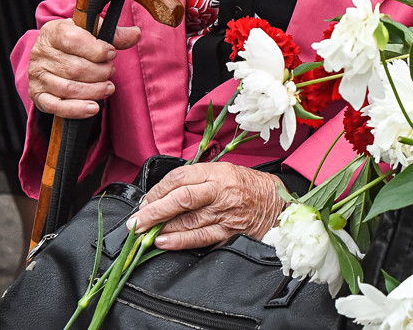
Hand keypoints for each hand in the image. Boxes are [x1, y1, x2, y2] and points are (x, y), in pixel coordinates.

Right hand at [26, 18, 141, 118]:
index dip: (97, 49)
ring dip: (94, 90)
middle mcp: (41, 53)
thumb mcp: (92, 31)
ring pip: (68, 88)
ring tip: (108, 87)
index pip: (73, 40)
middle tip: (111, 71)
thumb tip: (135, 34)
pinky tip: (94, 107)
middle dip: (100, 72)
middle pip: (74, 68)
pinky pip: (57, 107)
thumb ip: (114, 34)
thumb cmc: (75, 41)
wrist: (52, 53)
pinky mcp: (38, 95)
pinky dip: (77, 109)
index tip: (112, 54)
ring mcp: (37, 76)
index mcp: (53, 31)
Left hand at [131, 162, 284, 249]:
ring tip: (143, 233)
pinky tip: (163, 242)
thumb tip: (162, 194)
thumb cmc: (247, 185)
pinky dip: (179, 241)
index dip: (158, 190)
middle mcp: (220, 191)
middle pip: (181, 199)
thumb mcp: (224, 170)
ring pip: (187, 221)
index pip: (180, 178)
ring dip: (161, 228)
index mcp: (217, 172)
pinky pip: (200, 238)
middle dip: (154, 211)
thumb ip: (196, 178)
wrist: (277, 203)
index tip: (145, 201)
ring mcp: (225, 213)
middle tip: (135, 221)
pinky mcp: (229, 232)